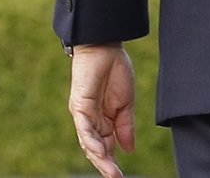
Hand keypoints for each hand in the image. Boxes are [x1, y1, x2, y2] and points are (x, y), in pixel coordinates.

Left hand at [68, 44, 134, 177]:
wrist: (106, 45)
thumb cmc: (116, 69)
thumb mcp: (126, 102)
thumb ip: (126, 126)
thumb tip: (129, 150)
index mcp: (104, 120)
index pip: (107, 147)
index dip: (113, 162)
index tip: (120, 176)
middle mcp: (92, 121)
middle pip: (97, 149)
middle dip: (106, 165)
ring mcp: (84, 115)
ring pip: (90, 143)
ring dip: (100, 158)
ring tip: (111, 172)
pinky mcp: (79, 106)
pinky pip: (84, 128)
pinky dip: (91, 141)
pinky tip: (100, 151)